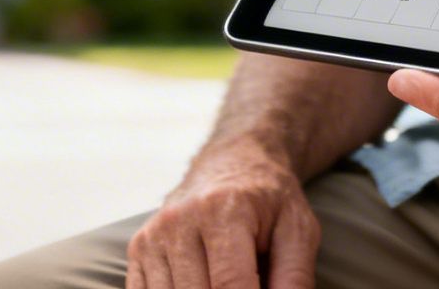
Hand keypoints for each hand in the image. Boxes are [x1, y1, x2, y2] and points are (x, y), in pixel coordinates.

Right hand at [128, 137, 321, 288]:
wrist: (233, 163)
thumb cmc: (269, 201)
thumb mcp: (298, 231)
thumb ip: (294, 278)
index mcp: (224, 210)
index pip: (230, 285)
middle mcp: (180, 219)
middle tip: (247, 285)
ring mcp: (154, 234)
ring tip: (224, 281)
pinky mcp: (139, 247)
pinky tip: (198, 283)